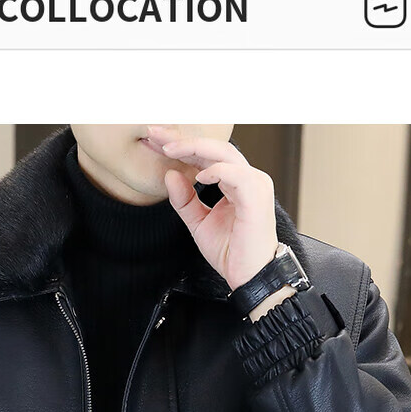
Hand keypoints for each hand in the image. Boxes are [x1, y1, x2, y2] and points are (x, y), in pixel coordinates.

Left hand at [150, 124, 294, 320]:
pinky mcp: (256, 197)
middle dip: (182, 139)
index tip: (154, 141)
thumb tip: (169, 174)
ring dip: (194, 148)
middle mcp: (247, 178)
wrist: (250, 276)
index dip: (180, 146)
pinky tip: (197, 175)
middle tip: (154, 134)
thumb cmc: (232, 252)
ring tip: (168, 149)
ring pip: (224, 154)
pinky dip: (216, 171)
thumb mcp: (199, 223)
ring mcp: (255, 185)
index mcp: (235, 182)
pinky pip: (236, 174)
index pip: (207, 155)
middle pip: (214, 148)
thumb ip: (185, 200)